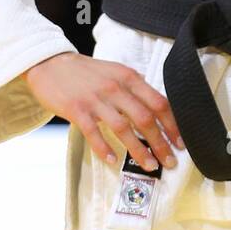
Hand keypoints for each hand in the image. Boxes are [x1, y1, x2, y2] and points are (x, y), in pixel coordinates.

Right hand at [24, 51, 184, 173]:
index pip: (158, 102)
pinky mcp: (77, 110)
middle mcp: (116, 88)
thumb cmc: (86, 71)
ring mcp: (96, 99)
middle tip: (170, 161)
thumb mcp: (115, 71)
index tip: (180, 141)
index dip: (172, 124)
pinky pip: (94, 133)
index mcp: (129, 78)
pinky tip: (113, 161)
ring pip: (123, 128)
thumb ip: (134, 86)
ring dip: (139, 150)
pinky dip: (104, 149)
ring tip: (150, 165)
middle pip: (145, 118)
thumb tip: (155, 103)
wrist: (50, 64)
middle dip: (161, 142)